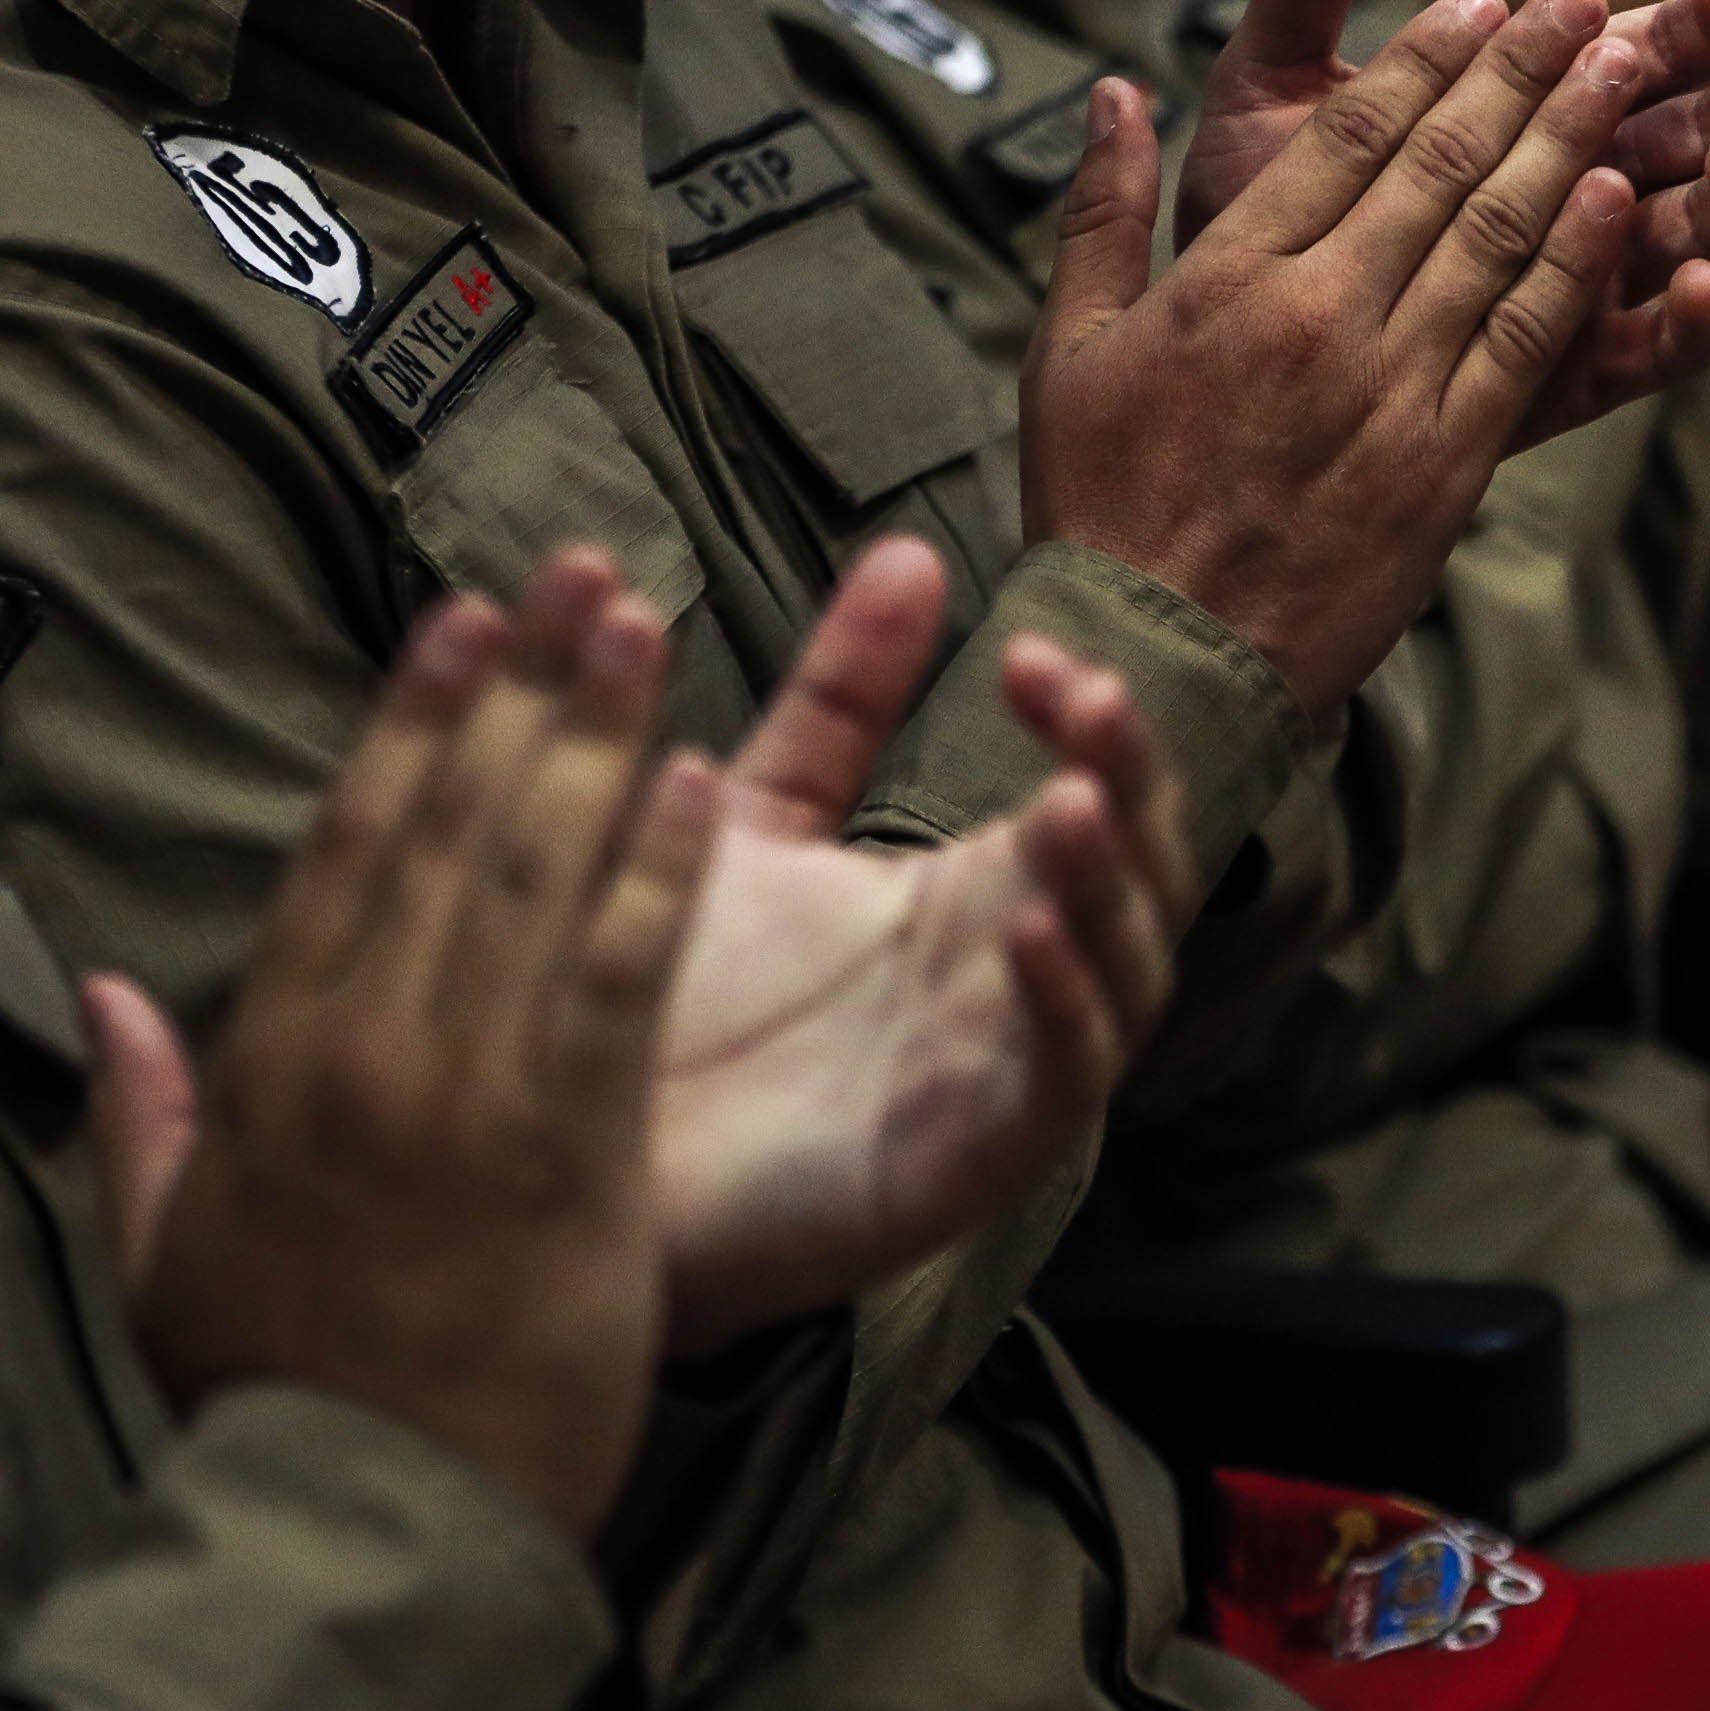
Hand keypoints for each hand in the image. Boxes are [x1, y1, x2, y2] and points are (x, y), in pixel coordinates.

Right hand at [84, 564, 720, 1540]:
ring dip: (595, 738)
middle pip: (448, 829)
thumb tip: (99, 992)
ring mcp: (463, 1092)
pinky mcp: (566, 1148)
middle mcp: (361, 1049)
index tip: (458, 623)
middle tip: (577, 573)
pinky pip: (618, 976)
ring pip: (534, 876)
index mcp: (268, 1063)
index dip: (408, 724)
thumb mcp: (162, 1260)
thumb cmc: (273, 1400)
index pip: (346, 852)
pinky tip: (705, 779)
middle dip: (519, 689)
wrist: (358, 1526)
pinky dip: (659, 871)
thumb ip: (138, 1115)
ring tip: (641, 622)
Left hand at [645, 536, 1188, 1349]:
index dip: (1092, 719)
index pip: (1098, 789)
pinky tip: (1023, 931)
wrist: (566, 1153)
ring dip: (1107, 884)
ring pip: (1126, 973)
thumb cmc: (667, 994)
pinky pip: (1060, 1083)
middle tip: (1080, 699)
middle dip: (1129, 780)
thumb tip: (915, 548)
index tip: (1025, 652)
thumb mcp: (756, 815)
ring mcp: (1006, 1072)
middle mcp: (1016, 980)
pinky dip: (1063, 1003)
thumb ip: (840, 697)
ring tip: (1061, 803)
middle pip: (1143, 870)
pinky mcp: (973, 1162)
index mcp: (980, 898)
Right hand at [1028, 0, 1697, 707]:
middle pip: (1443, 161)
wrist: (1157, 657)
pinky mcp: (1444, 464)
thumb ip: (1099, 211)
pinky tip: (1622, 199)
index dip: (1426, 55)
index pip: (1349, 133)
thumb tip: (1112, 92)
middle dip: (1522, 68)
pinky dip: (1578, 264)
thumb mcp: (1065, 347)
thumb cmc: (1100, 503)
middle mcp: (1320, 315)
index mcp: (1229, 275)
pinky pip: (1526, 341)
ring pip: (1501, 234)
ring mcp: (1391, 389)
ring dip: (1572, 138)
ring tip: (1625, 65)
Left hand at [1194, 0, 1709, 398]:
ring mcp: (1586, 285)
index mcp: (1541, 109)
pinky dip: (1689, 325)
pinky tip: (1699, 287)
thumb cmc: (1259, 202)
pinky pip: (1655, 356)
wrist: (1218, 344)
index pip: (1649, 50)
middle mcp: (1586, 191)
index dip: (1699, 15)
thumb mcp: (1277, 81)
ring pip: (1700, 236)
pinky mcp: (1571, 374)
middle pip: (1703, 136)